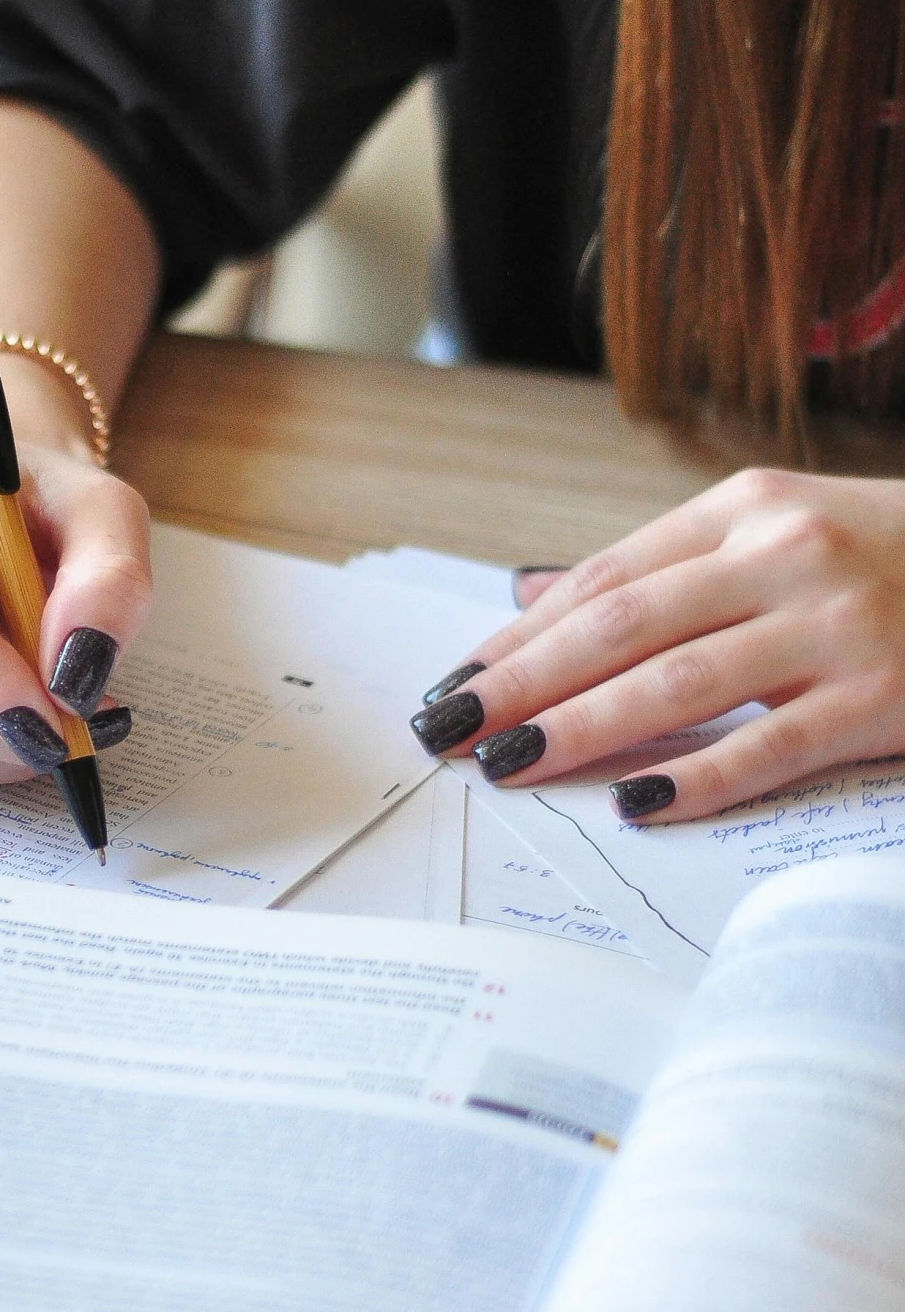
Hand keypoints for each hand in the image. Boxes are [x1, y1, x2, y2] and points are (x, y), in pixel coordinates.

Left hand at [409, 468, 904, 821]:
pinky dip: (697, 778)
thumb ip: (660, 570)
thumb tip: (530, 596)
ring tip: (510, 765)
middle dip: (522, 684)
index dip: (519, 635)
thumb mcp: (771, 534)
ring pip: (678, 684)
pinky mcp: (879, 700)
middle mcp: (782, 557)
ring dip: (580, 728)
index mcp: (745, 510)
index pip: (605, 579)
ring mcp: (834, 629)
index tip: (455, 683)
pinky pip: (769, 748)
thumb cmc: (880, 561)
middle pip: (622, 626)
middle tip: (450, 731)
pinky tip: (633, 802)